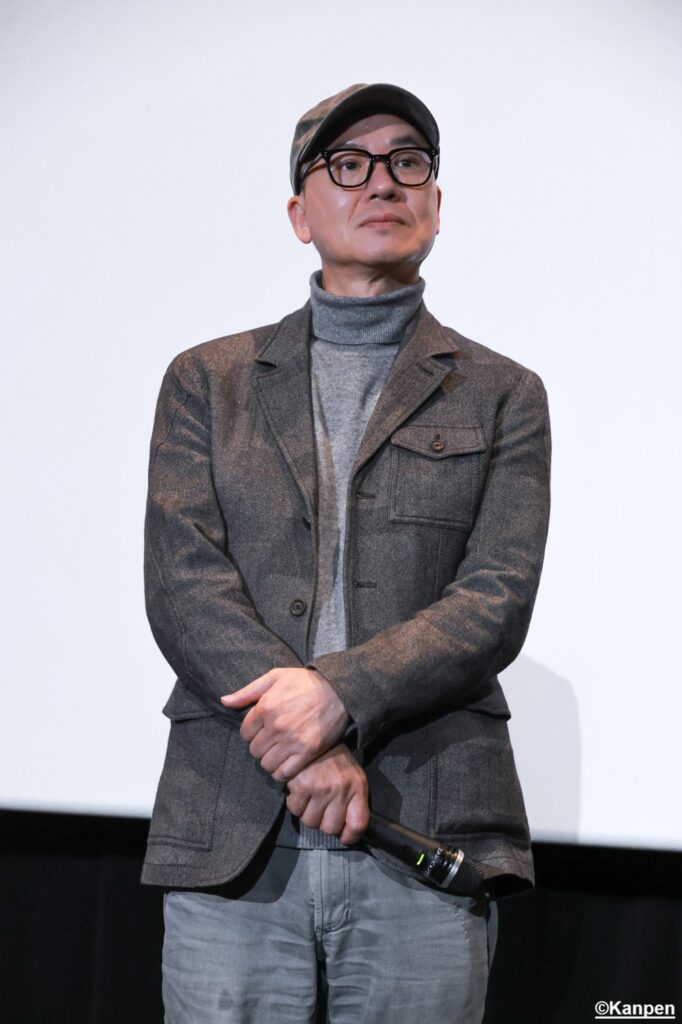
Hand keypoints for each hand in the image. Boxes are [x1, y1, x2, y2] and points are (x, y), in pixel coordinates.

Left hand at [220, 667, 350, 778]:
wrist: (339, 690)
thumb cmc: (305, 681)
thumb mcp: (275, 677)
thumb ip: (248, 691)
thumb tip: (224, 701)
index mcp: (265, 707)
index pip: (245, 733)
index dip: (252, 732)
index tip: (262, 730)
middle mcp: (276, 726)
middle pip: (254, 750)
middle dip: (260, 747)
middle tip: (271, 743)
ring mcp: (292, 741)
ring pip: (267, 764)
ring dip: (270, 761)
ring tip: (279, 753)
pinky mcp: (307, 752)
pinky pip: (284, 773)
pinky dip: (282, 772)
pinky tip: (287, 764)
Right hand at [285, 743, 369, 845]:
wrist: (317, 732)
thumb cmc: (334, 758)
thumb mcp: (353, 776)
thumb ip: (354, 801)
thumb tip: (346, 830)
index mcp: (357, 788)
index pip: (358, 825)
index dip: (350, 836)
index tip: (344, 836)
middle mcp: (341, 790)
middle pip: (330, 829)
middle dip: (324, 822)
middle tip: (321, 808)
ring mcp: (321, 789)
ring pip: (310, 822)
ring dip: (308, 813)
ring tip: (310, 798)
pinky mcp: (302, 786)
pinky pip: (295, 809)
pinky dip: (295, 803)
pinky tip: (300, 790)